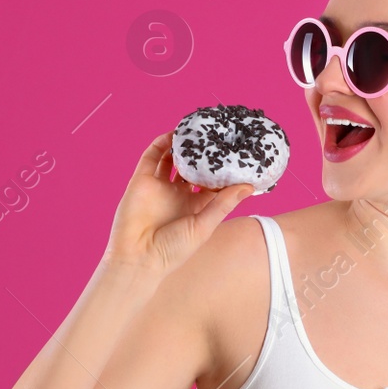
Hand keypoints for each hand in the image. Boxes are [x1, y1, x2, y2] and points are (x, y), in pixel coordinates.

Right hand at [103, 131, 255, 276]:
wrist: (137, 257)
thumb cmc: (173, 250)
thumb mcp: (204, 226)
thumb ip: (224, 204)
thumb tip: (249, 186)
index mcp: (194, 207)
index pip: (211, 184)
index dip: (222, 171)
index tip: (237, 156)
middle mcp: (177, 195)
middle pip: (192, 168)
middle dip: (202, 154)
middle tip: (217, 136)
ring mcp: (159, 187)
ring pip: (171, 160)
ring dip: (181, 146)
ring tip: (195, 130)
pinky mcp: (141, 182)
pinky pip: (151, 158)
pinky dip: (160, 144)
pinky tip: (173, 134)